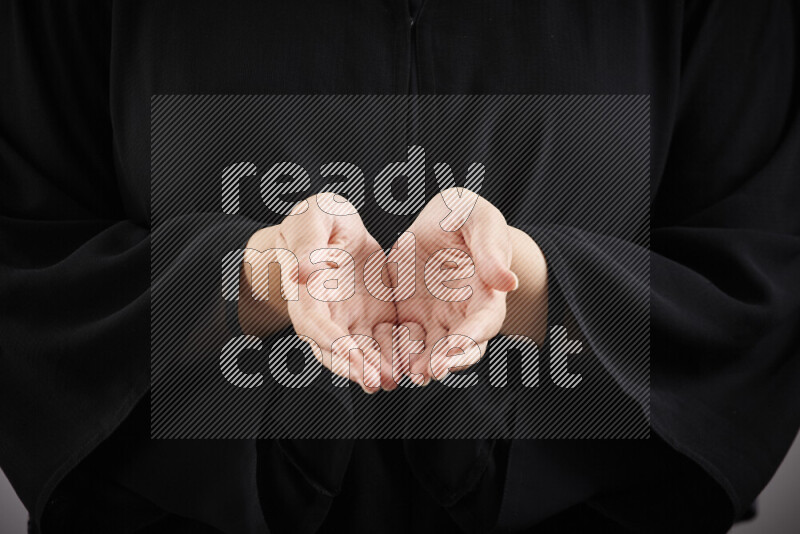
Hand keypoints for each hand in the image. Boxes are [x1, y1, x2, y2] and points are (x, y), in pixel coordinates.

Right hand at [241, 193, 396, 392]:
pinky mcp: (373, 317)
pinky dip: (394, 355)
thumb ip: (308, 243)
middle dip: (354, 366)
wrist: (336, 230)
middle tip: (375, 380)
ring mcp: (350, 319)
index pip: (312, 321)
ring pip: (360, 352)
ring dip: (375, 368)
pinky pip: (384, 341)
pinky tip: (410, 365)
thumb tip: (302, 271)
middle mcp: (326, 313)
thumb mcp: (313, 218)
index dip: (328, 337)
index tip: (346, 350)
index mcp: (306, 291)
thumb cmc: (318, 220)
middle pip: (334, 349)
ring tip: (395, 380)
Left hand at [390, 189, 518, 382]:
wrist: (439, 219)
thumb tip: (508, 283)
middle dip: (445, 361)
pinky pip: (403, 339)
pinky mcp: (411, 315)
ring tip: (408, 374)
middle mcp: (463, 313)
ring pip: (431, 350)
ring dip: (421, 364)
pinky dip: (397, 352)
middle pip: (460, 347)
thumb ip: (491, 249)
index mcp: (487, 293)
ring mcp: (436, 317)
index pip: (485, 322)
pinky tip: (386, 359)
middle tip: (428, 372)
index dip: (471, 338)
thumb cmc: (467, 216)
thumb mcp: (479, 220)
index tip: (455, 350)